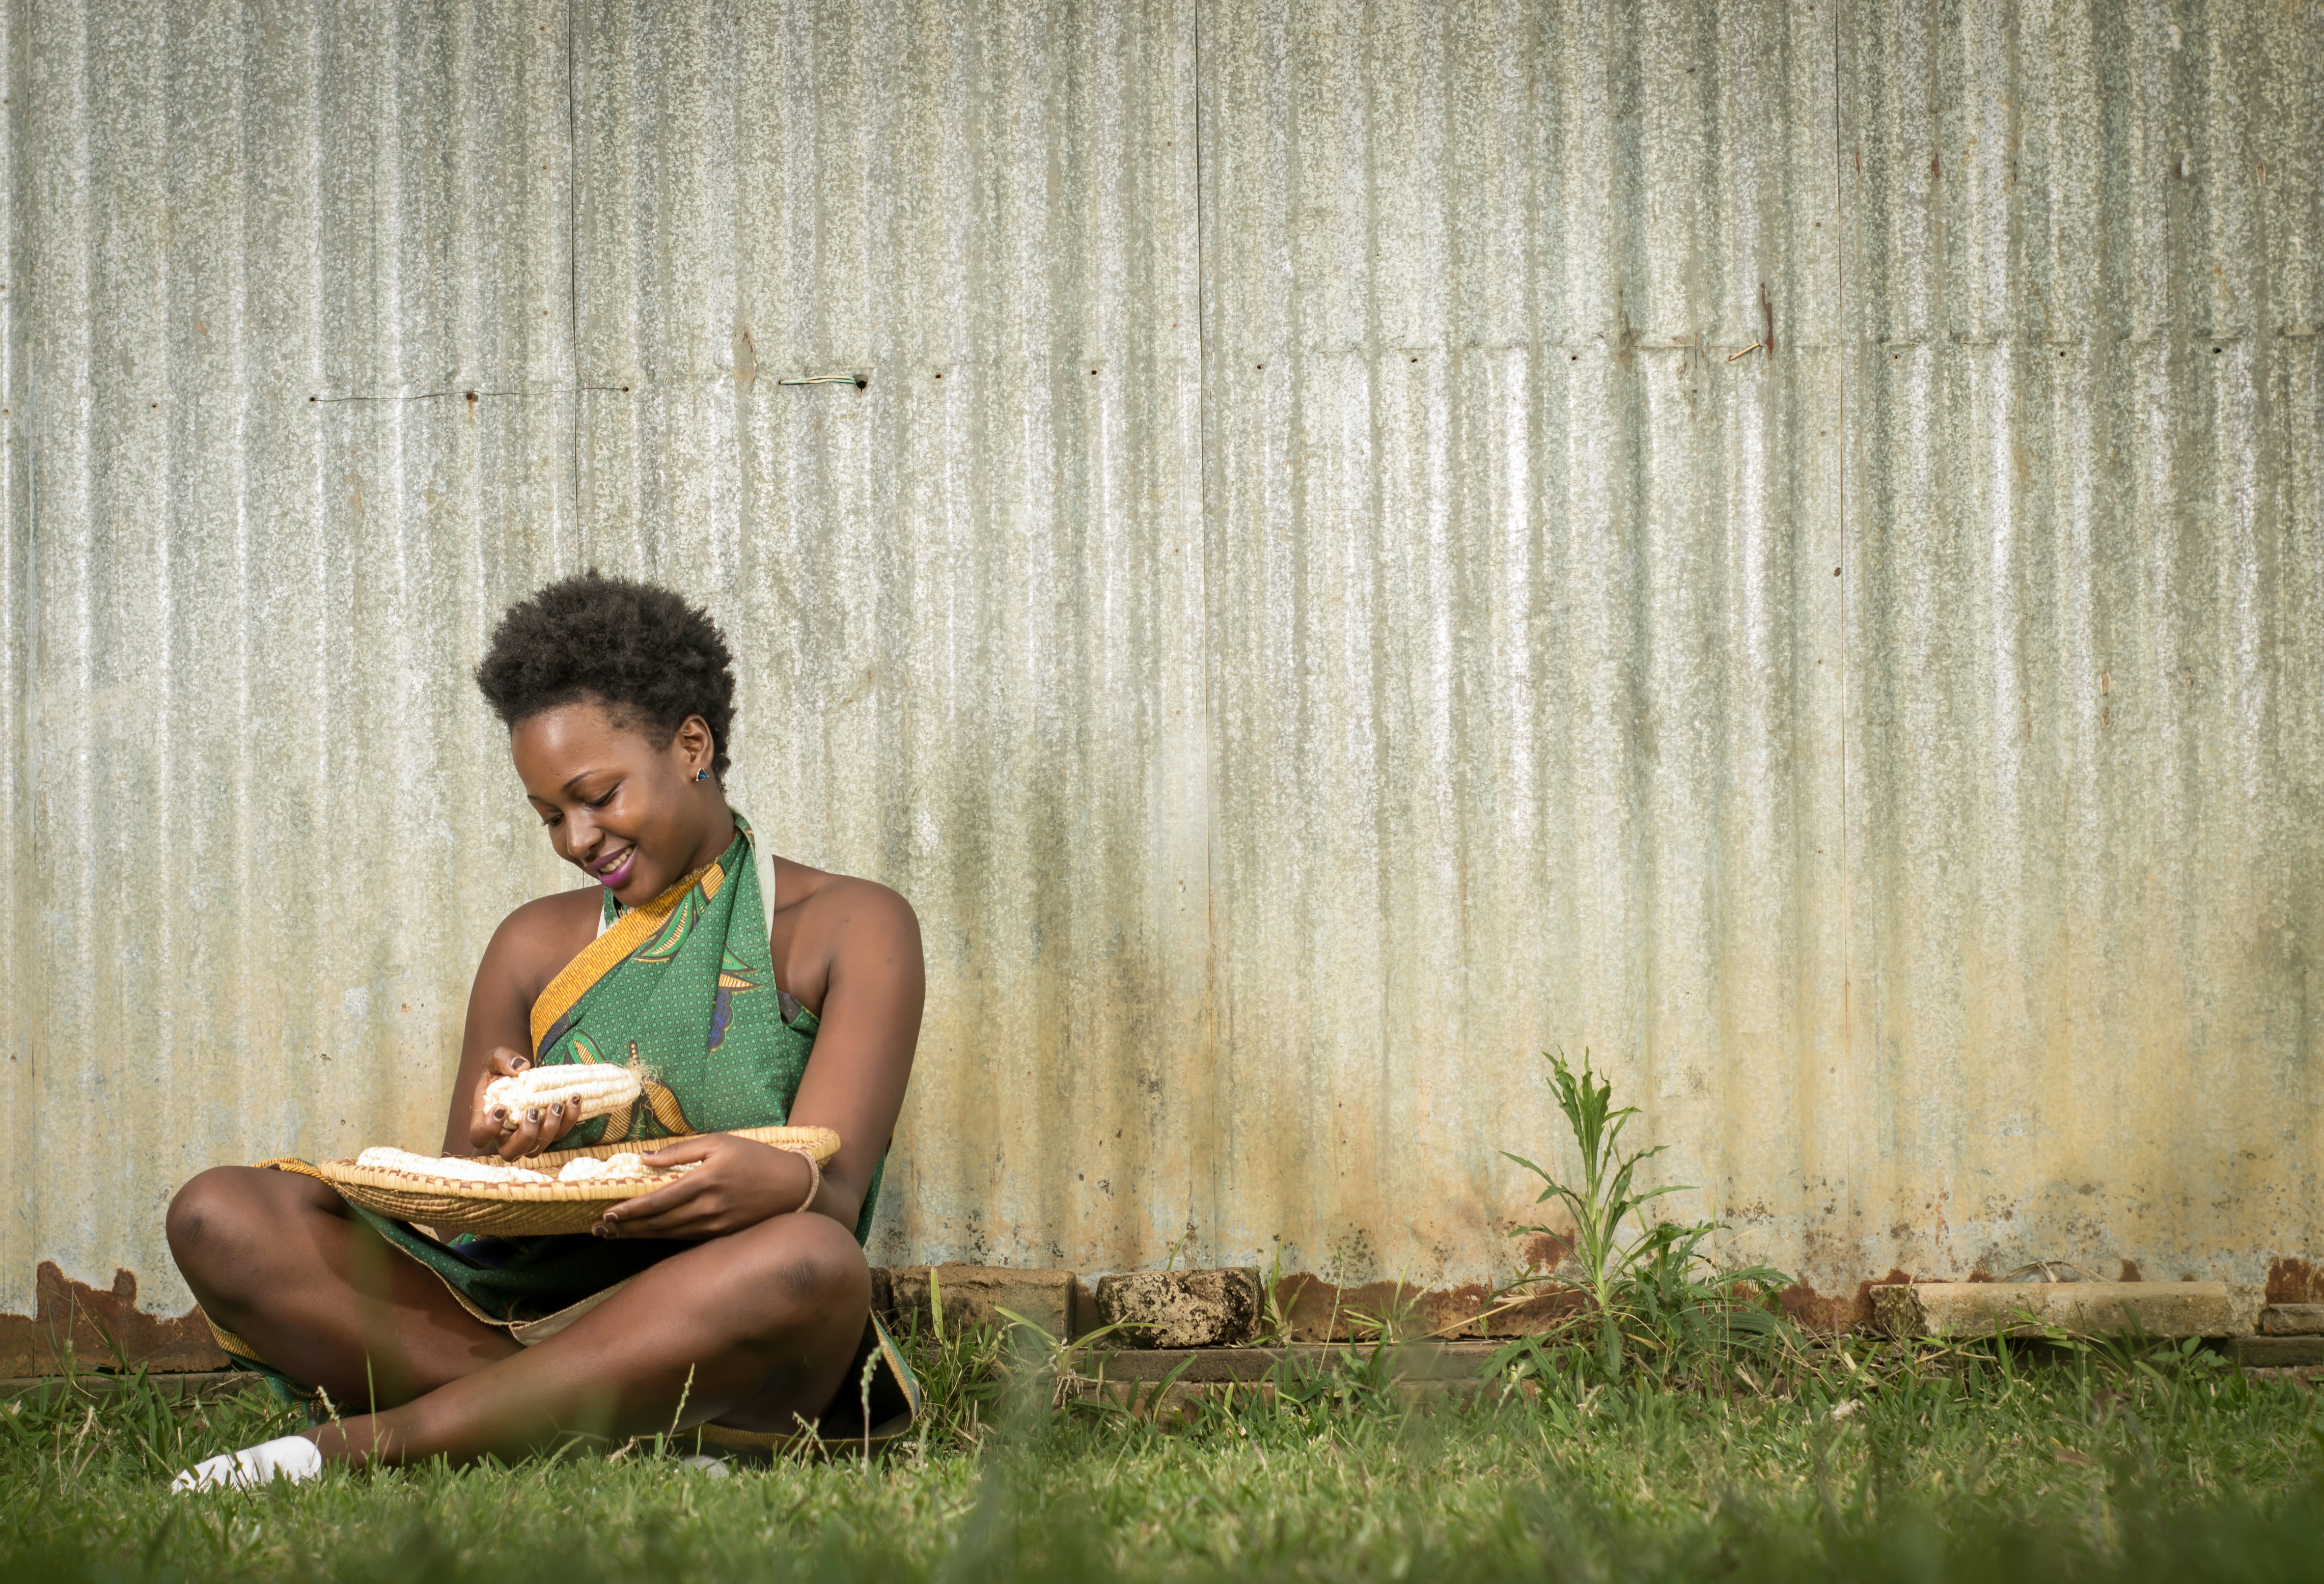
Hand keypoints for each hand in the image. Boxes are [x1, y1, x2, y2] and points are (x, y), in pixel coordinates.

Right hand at [466, 1047, 585, 1159]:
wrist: (518, 1073)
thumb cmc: (500, 1069)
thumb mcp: (495, 1058)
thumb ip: (502, 1059)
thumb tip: (520, 1067)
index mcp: (486, 1119)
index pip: (479, 1136)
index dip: (488, 1129)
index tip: (501, 1108)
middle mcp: (505, 1135)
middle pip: (510, 1152)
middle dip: (525, 1136)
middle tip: (533, 1111)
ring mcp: (528, 1136)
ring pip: (537, 1147)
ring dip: (550, 1128)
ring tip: (558, 1103)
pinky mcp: (548, 1131)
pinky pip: (560, 1133)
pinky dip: (569, 1118)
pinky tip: (574, 1098)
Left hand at [593, 1134, 813, 1240]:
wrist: (793, 1187)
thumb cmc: (756, 1158)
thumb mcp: (720, 1142)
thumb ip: (680, 1150)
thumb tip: (644, 1159)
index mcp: (706, 1180)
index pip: (658, 1201)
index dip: (630, 1210)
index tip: (607, 1213)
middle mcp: (708, 1208)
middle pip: (657, 1223)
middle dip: (625, 1228)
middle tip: (600, 1229)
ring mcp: (715, 1225)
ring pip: (667, 1234)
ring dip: (638, 1236)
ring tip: (614, 1235)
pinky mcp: (721, 1234)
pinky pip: (684, 1238)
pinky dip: (660, 1237)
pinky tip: (646, 1234)